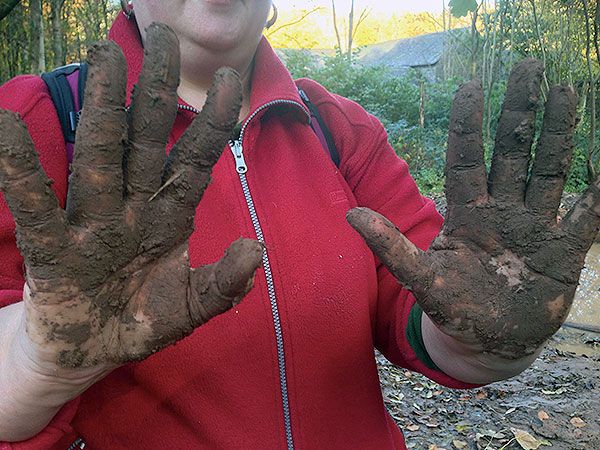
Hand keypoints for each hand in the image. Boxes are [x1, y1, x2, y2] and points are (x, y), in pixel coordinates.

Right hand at [0, 24, 262, 369]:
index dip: (214, 122)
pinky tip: (7, 128)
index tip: (233, 79)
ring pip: (99, 156)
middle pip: (147, 140)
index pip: (196, 160)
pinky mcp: (53, 250)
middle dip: (155, 92)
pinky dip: (22, 172)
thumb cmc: (143, 321)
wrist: (93, 351)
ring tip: (103, 56)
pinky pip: (38, 206)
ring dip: (102, 108)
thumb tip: (255, 250)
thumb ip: (224, 284)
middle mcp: (133, 208)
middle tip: (163, 38)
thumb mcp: (191, 307)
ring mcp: (93, 223)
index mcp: (171, 217)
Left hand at [348, 59, 599, 359]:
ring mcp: (535, 227)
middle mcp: (502, 211)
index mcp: (467, 214)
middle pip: (512, 152)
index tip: (470, 87)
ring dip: (559, 133)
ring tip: (567, 90)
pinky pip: (587, 215)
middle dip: (521, 111)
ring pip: (549, 170)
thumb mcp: (420, 277)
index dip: (467, 126)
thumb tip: (350, 214)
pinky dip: (599, 194)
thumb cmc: (451, 308)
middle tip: (530, 67)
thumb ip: (389, 246)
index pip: (466, 160)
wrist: (487, 341)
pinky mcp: (565, 251)